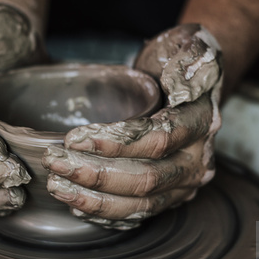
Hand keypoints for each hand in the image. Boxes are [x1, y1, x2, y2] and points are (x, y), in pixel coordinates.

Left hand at [42, 24, 222, 228]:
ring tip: (58, 186)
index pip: (159, 139)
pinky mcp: (169, 196)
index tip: (75, 137)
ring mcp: (184, 182)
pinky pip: (139, 214)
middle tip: (56, 162)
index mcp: (202, 122)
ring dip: (95, 199)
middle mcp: (198, 159)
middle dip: (96, 174)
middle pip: (147, 178)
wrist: (186, 80)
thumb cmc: (179, 59)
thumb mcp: (189, 44)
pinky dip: (107, 214)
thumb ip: (189, 59)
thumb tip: (181, 87)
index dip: (116, 142)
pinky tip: (77, 205)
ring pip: (142, 202)